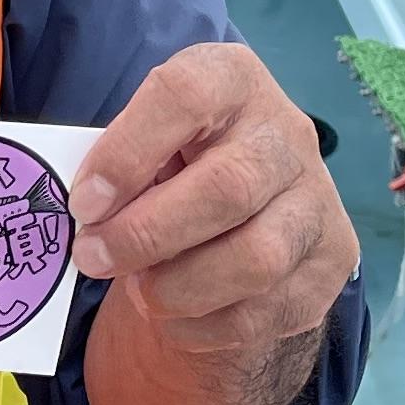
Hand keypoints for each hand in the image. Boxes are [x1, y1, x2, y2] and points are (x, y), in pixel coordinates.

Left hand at [68, 42, 358, 404]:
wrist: (251, 210)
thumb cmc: (173, 167)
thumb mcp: (143, 145)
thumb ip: (111, 165)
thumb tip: (73, 215)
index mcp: (232, 80)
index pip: (186, 96)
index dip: (128, 151)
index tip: (81, 202)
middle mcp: (287, 133)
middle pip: (228, 188)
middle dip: (146, 234)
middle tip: (91, 257)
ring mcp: (318, 200)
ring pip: (254, 259)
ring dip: (177, 287)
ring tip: (137, 290)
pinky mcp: (331, 263)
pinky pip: (266, 310)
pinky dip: (204, 324)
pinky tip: (173, 315)